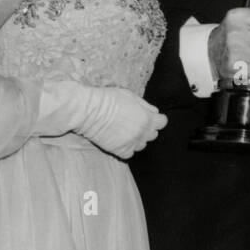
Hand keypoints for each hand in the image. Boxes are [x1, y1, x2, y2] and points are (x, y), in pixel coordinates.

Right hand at [36, 81, 166, 159]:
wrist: (88, 111)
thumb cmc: (108, 99)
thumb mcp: (130, 95)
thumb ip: (145, 105)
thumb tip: (154, 112)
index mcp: (147, 118)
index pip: (162, 122)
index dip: (156, 119)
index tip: (148, 117)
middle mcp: (142, 132)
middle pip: (153, 134)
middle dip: (146, 128)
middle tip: (134, 122)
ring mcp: (131, 143)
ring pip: (142, 145)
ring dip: (137, 139)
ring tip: (125, 131)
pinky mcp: (120, 150)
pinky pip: (130, 154)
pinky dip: (126, 148)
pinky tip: (119, 140)